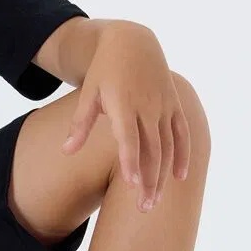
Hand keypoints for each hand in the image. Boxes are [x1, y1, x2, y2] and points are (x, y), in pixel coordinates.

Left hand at [61, 24, 190, 210]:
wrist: (133, 42)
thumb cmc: (105, 71)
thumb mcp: (88, 93)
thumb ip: (80, 124)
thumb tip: (67, 151)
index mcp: (123, 104)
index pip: (128, 139)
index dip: (131, 162)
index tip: (131, 186)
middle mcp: (147, 107)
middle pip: (152, 150)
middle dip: (149, 181)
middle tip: (143, 208)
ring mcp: (164, 106)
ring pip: (168, 147)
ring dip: (163, 176)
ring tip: (155, 201)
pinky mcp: (174, 105)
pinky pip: (182, 133)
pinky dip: (183, 155)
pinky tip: (179, 177)